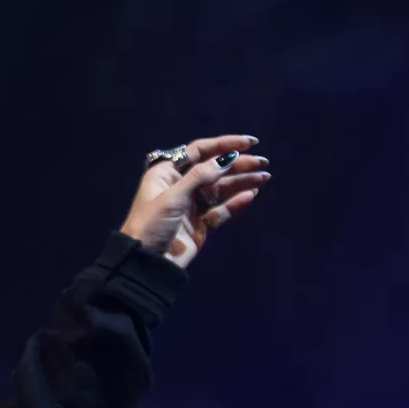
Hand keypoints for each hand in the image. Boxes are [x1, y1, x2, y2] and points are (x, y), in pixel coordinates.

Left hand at [119, 135, 270, 269]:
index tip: (248, 143)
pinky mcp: (200, 224)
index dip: (223, 145)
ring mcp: (191, 205)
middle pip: (213, 170)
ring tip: (263, 177)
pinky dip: (235, 203)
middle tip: (263, 163)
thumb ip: (200, 177)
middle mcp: (180, 186)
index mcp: (167, 173)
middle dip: (238, 165)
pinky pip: (221, 210)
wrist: (145, 264)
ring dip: (241, 182)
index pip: (199, 151)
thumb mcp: (173, 197)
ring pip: (221, 189)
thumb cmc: (151, 225)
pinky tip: (250, 195)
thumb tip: (227, 158)